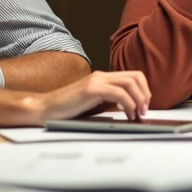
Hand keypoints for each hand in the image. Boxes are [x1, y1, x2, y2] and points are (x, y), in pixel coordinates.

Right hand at [32, 71, 151, 123]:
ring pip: (129, 83)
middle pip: (135, 77)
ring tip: (138, 114)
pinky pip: (118, 93)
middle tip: (144, 111)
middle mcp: (101, 76)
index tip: (144, 106)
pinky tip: (127, 115)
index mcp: (103, 78)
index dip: (144, 90)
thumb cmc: (68, 110)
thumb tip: (131, 109)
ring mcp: (96, 80)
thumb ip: (110, 102)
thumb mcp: (94, 104)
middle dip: (145, 95)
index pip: (134, 76)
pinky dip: (128, 104)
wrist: (46, 108)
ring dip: (139, 100)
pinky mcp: (91, 88)